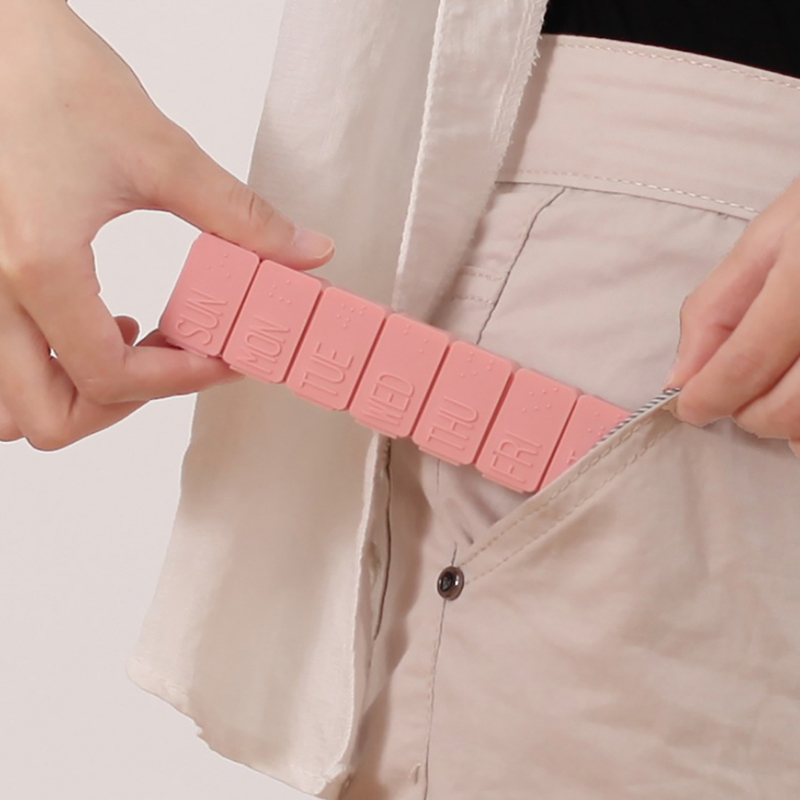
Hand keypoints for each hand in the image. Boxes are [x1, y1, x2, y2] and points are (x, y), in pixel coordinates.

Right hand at [0, 1, 333, 449]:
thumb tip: (305, 254)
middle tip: (170, 366)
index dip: (181, 381)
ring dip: (72, 397)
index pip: (112, 376)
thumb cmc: (53, 79)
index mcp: (40, 263)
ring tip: (127, 348)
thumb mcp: (160, 153)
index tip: (222, 358)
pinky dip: (42, 371)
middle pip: (47, 418)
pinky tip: (92, 321)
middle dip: (120, 407)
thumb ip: (240, 216)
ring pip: (8, 406)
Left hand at [665, 174, 799, 457]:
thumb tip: (682, 376)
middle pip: (786, 409)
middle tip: (735, 392)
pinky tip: (797, 393)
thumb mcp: (765, 241)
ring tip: (772, 389)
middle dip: (746, 413)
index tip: (689, 407)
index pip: (747, 361)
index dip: (709, 395)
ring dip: (783, 422)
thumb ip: (715, 310)